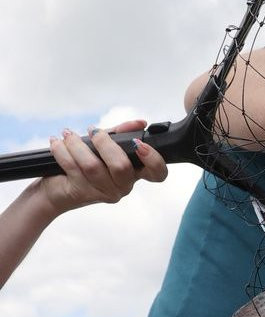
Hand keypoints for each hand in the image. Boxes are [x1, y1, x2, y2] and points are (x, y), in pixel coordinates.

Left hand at [36, 120, 167, 214]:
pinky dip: (62, 151)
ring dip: (77, 145)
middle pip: (121, 167)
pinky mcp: (82, 193)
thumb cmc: (85, 165)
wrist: (56, 190)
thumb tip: (139, 123)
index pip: (157, 173)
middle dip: (105, 143)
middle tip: (93, 131)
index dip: (153, 159)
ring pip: (93, 166)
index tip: (140, 144)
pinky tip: (57, 143)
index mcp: (135, 173)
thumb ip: (122, 134)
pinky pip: (73, 168)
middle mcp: (123, 186)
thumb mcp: (105, 146)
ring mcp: (103, 192)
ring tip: (68, 135)